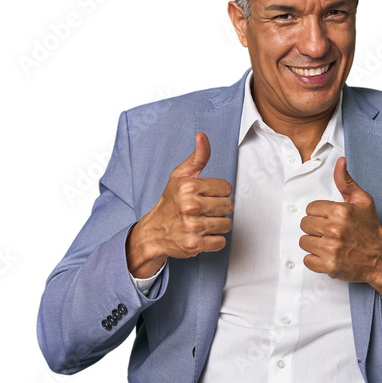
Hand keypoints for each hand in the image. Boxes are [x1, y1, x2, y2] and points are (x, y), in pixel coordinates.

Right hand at [126, 133, 232, 276]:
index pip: (226, 188)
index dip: (218, 193)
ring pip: (227, 224)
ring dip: (217, 225)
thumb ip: (197, 157)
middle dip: (219, 209)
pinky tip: (202, 235)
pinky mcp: (194, 244)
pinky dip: (214, 240)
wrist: (153, 232)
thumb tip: (202, 137)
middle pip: (228, 206)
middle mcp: (190, 206)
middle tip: (205, 211)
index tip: (206, 196)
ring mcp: (192, 226)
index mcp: (188, 187)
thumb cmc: (169, 203)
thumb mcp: (180, 176)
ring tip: (203, 222)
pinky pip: (221, 241)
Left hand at [299, 157, 381, 311]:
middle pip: (305, 224)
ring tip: (328, 243)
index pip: (310, 208)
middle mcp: (334, 230)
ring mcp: (331, 249)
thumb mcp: (363, 201)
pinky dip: (315, 260)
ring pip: (304, 242)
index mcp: (340, 211)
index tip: (329, 218)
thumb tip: (340, 162)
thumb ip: (346, 182)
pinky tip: (327, 255)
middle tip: (329, 231)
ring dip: (314, 243)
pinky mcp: (329, 265)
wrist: (381, 259)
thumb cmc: (370, 229)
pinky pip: (307, 260)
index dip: (319, 213)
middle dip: (315, 228)